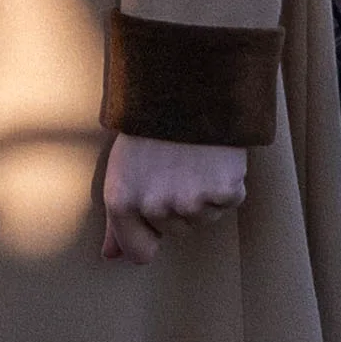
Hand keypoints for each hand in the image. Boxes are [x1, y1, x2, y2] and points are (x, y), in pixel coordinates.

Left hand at [101, 134, 249, 265]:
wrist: (187, 84)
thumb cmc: (151, 126)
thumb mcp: (122, 168)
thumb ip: (117, 219)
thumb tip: (110, 257)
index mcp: (122, 202)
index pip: (140, 252)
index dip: (151, 234)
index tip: (157, 208)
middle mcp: (154, 206)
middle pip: (177, 232)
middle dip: (179, 205)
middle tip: (176, 166)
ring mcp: (190, 201)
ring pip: (204, 218)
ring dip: (205, 194)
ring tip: (195, 158)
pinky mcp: (223, 191)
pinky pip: (230, 200)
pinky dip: (229, 182)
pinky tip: (215, 157)